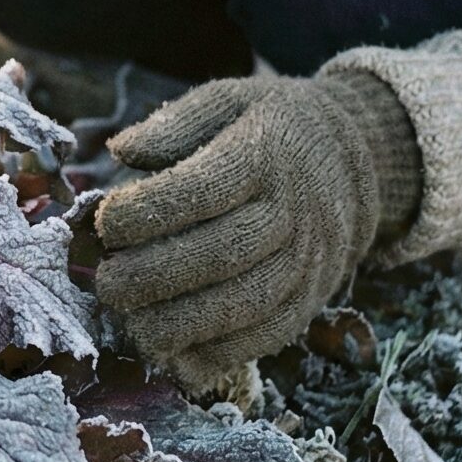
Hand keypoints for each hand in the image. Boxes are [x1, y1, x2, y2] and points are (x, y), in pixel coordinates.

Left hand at [91, 70, 420, 384]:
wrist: (356, 162)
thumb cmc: (271, 129)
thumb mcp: (228, 101)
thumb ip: (175, 123)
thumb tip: (121, 150)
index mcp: (264, 154)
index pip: (203, 188)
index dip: (149, 211)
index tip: (105, 223)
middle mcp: (291, 211)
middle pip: (222, 252)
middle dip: (155, 276)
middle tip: (107, 284)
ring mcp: (307, 261)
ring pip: (246, 304)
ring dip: (182, 324)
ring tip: (131, 327)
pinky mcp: (311, 299)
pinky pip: (268, 336)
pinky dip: (221, 356)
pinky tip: (176, 361)